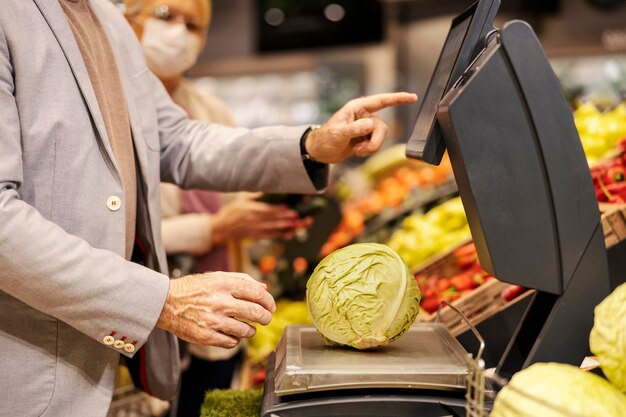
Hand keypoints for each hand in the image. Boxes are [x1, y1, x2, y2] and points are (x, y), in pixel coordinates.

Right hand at [156, 272, 275, 347]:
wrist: (165, 303)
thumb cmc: (194, 288)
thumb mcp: (216, 277)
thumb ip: (242, 280)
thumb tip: (264, 288)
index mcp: (224, 284)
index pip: (257, 293)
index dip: (269, 301)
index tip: (270, 306)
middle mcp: (219, 302)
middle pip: (256, 313)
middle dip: (266, 317)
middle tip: (266, 318)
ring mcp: (213, 320)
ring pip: (246, 330)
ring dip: (251, 330)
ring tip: (249, 327)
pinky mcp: (205, 336)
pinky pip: (232, 342)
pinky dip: (236, 339)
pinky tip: (233, 334)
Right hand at [211, 196, 310, 244]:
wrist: (221, 229)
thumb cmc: (230, 212)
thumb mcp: (240, 200)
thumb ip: (253, 195)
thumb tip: (264, 189)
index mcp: (249, 210)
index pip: (265, 209)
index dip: (277, 209)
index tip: (287, 208)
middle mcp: (252, 220)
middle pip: (271, 219)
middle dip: (285, 218)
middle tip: (297, 216)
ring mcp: (254, 229)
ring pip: (272, 228)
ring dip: (285, 226)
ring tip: (296, 224)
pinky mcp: (255, 236)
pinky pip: (269, 236)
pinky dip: (279, 235)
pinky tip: (288, 234)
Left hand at [305, 92, 417, 163]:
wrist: (320, 152)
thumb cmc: (325, 139)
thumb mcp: (338, 134)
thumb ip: (354, 129)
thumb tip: (370, 124)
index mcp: (357, 108)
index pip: (381, 101)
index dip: (398, 98)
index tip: (412, 97)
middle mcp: (363, 116)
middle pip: (382, 127)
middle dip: (375, 141)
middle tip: (362, 150)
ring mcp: (365, 127)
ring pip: (381, 137)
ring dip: (371, 147)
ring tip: (358, 151)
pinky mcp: (366, 138)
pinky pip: (376, 144)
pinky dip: (369, 150)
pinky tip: (358, 151)